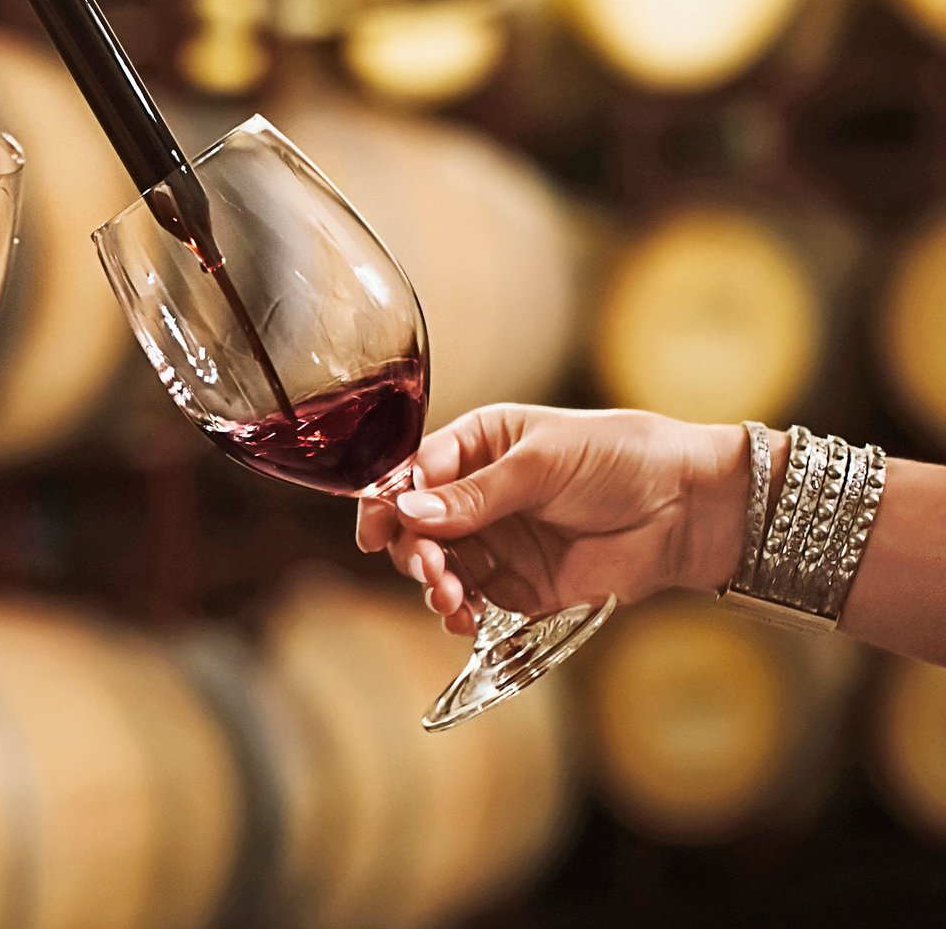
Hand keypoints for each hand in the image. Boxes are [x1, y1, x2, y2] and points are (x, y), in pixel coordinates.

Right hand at [355, 406, 746, 635]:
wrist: (689, 508)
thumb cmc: (621, 458)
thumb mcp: (542, 464)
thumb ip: (476, 494)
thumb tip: (409, 510)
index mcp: (478, 445)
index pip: (412, 473)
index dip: (387, 500)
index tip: (375, 528)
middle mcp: (478, 494)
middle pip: (416, 527)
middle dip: (413, 550)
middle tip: (431, 567)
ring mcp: (498, 541)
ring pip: (438, 568)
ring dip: (434, 585)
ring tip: (451, 598)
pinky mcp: (521, 584)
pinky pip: (473, 601)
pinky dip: (459, 613)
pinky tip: (462, 618)